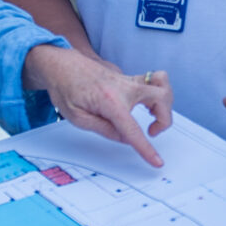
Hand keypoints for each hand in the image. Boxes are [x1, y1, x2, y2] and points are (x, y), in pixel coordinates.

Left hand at [24, 46, 171, 167]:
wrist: (61, 64)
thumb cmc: (65, 88)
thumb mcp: (77, 117)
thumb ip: (104, 129)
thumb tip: (125, 139)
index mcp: (109, 100)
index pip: (132, 129)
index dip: (146, 148)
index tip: (156, 161)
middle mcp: (124, 87)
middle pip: (162, 97)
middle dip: (164, 119)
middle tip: (151, 131)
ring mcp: (128, 80)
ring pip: (162, 84)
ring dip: (165, 103)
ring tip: (152, 116)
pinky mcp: (129, 77)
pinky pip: (154, 80)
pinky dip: (158, 92)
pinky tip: (147, 105)